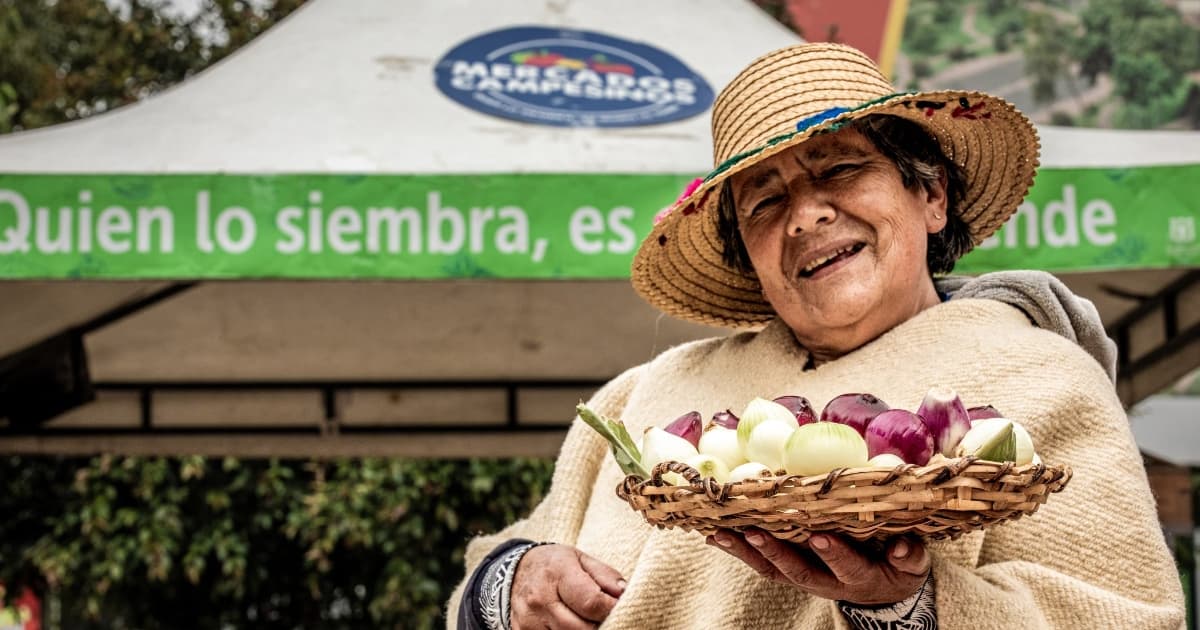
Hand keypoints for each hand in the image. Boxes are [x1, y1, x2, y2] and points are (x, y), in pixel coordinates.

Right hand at [510, 543, 625, 629]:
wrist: (513, 572)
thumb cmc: (554, 565)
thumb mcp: (580, 558)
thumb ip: (605, 576)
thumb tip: (625, 595)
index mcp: (557, 574)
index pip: (591, 602)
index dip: (612, 609)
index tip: (620, 608)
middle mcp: (540, 600)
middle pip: (581, 629)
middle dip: (601, 626)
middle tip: (609, 619)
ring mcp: (529, 621)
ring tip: (591, 622)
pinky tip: (575, 626)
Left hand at [706, 529, 928, 605]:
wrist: (883, 589)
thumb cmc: (898, 567)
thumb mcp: (912, 565)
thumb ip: (910, 557)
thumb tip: (903, 548)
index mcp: (860, 577)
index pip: (847, 567)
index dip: (834, 554)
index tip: (819, 536)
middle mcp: (827, 582)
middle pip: (798, 570)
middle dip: (775, 552)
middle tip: (753, 533)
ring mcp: (805, 578)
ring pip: (773, 569)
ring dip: (746, 552)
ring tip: (721, 534)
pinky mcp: (790, 572)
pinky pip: (761, 564)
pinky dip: (738, 551)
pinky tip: (715, 535)